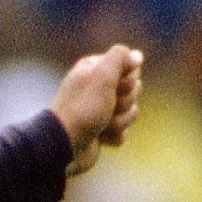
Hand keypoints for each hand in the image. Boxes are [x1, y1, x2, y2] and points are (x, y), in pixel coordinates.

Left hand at [51, 43, 143, 174]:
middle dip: (124, 102)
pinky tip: (100, 137)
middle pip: (134, 89)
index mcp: (95, 68)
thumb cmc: (83, 108)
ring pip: (131, 111)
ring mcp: (101, 109)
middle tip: (106, 108)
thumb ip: (120, 56)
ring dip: (119, 121)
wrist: (65, 145)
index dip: (128, 79)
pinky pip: (124, 131)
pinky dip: (114, 135)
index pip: (131, 66)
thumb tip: (136, 56)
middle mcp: (98, 86)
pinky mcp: (103, 130)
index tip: (115, 86)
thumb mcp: (102, 75)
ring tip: (101, 126)